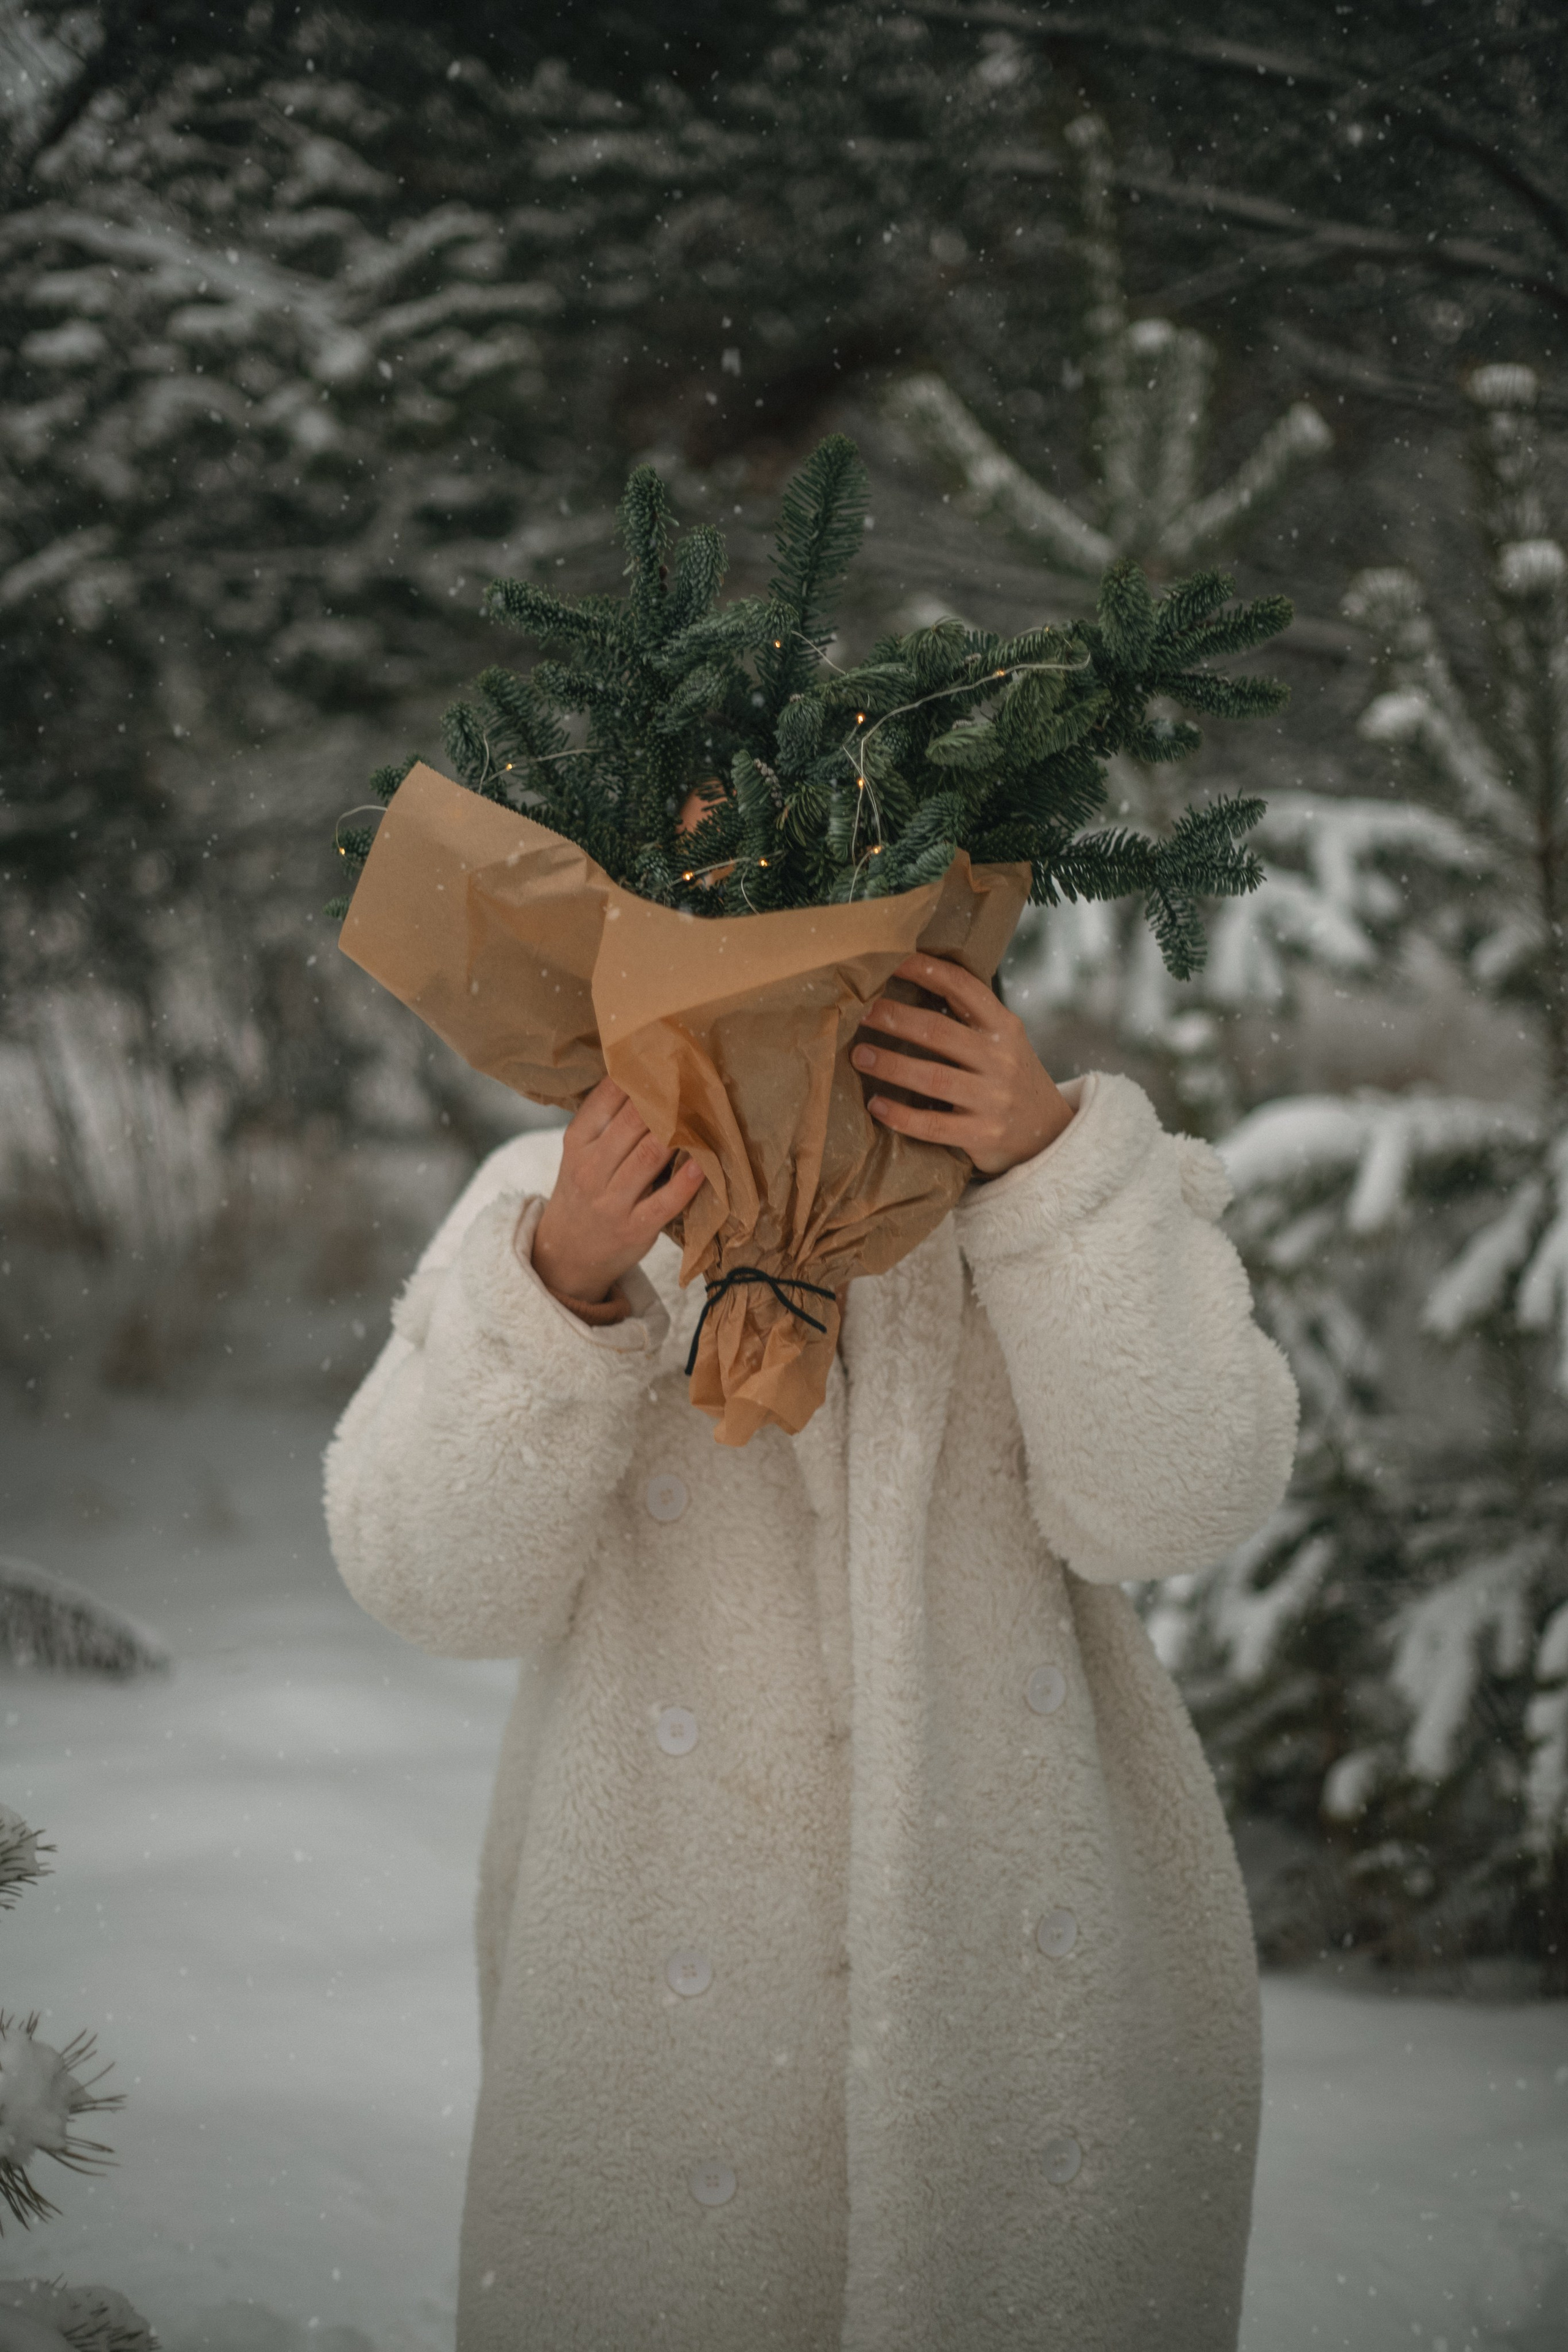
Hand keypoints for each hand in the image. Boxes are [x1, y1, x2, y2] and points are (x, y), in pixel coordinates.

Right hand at [531, 1077, 706, 1303]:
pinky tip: (705, 1163)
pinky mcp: (635, 1228)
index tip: (666, 1057)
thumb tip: (646, 1073)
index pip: (606, 1099)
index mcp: (577, 1142)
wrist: (564, 1253)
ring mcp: (611, 1201)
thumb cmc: (583, 1191)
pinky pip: (665, 1202)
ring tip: (704, 1111)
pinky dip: (687, 1182)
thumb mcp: (580, 1152)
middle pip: (632, 1123)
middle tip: (694, 1079)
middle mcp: (590, 1169)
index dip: (638, 1076)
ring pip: (649, 1156)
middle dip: (666, 1099)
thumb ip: (606, 1120)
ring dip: (680, 1132)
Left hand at [850, 952, 1074, 1176]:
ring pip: (933, 1078)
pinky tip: (876, 1105)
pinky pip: (933, 1125)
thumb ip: (970, 1017)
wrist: (1049, 1133)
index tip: (893, 961)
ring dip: (890, 1065)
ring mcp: (993, 1099)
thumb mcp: (1004, 1041)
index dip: (926, 971)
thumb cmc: (1011, 1078)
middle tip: (862, 1012)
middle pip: (939, 1032)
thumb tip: (911, 981)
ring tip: (860, 1055)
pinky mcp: (982, 1134)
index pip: (964, 988)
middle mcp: (1001, 1059)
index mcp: (1004, 1027)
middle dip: (895, 1019)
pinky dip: (900, 1115)